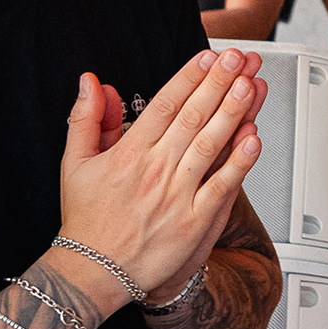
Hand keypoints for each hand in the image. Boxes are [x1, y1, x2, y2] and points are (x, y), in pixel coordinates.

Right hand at [55, 50, 266, 306]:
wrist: (93, 272)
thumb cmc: (88, 220)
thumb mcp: (74, 162)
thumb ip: (87, 118)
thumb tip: (92, 83)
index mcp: (129, 153)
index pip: (165, 104)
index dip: (190, 77)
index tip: (208, 56)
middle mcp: (154, 170)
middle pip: (193, 116)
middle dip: (219, 82)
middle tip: (240, 58)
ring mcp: (176, 196)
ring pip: (210, 145)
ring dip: (233, 112)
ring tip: (250, 85)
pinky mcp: (192, 222)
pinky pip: (221, 187)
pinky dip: (238, 163)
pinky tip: (254, 139)